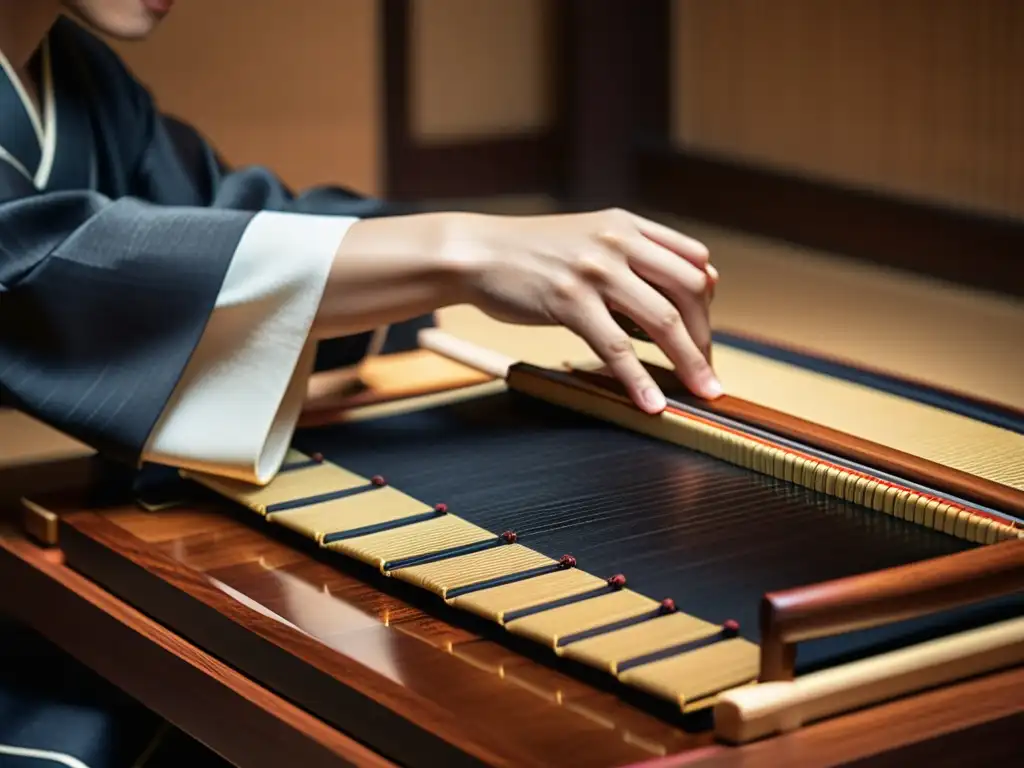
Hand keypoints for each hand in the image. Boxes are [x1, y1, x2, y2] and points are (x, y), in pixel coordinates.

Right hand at [446, 208, 721, 411]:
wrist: (475, 252)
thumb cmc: (530, 253)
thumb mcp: (586, 238)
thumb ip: (627, 258)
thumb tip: (665, 302)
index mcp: (627, 226)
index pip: (694, 259)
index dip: (707, 299)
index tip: (704, 331)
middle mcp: (618, 242)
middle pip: (690, 290)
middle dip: (705, 334)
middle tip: (706, 368)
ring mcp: (595, 271)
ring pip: (663, 320)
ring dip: (690, 361)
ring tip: (702, 391)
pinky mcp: (570, 301)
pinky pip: (617, 348)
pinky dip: (639, 380)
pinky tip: (650, 403)